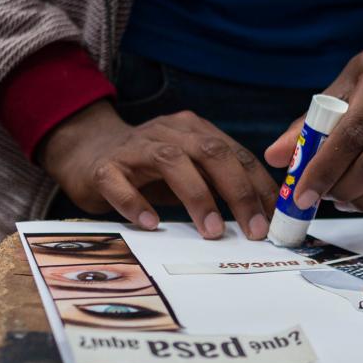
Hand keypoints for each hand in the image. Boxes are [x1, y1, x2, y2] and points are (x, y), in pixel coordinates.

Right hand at [39, 101, 276, 239]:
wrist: (86, 151)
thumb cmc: (149, 170)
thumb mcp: (191, 170)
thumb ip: (221, 185)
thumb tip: (263, 218)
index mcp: (196, 131)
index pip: (237, 154)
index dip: (260, 186)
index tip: (277, 218)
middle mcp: (169, 132)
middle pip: (212, 154)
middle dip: (238, 192)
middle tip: (255, 229)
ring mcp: (135, 147)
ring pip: (171, 163)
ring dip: (197, 198)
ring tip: (212, 232)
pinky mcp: (103, 167)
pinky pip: (119, 182)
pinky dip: (136, 203)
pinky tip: (151, 224)